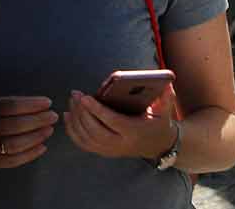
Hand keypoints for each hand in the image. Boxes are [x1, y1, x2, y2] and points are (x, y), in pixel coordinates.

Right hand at [0, 95, 58, 168]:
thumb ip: (3, 104)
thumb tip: (35, 104)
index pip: (10, 105)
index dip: (31, 104)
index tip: (47, 102)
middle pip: (16, 124)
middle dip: (38, 120)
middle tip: (52, 116)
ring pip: (16, 143)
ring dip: (36, 136)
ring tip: (49, 130)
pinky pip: (13, 160)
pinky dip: (30, 154)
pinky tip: (42, 147)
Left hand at [63, 88, 177, 160]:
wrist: (158, 146)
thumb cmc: (158, 124)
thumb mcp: (165, 112)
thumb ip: (166, 98)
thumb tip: (167, 83)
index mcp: (133, 132)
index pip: (112, 122)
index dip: (97, 110)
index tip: (85, 96)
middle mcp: (120, 144)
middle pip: (95, 131)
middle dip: (82, 113)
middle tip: (75, 94)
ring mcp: (111, 150)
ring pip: (87, 138)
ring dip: (75, 120)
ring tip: (71, 101)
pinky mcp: (104, 152)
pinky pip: (84, 144)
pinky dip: (72, 131)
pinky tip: (66, 115)